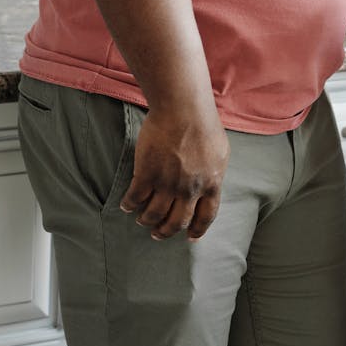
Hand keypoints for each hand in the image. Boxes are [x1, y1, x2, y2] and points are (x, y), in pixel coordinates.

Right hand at [120, 101, 229, 240]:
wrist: (183, 108)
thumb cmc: (203, 124)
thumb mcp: (219, 152)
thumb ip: (213, 172)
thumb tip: (210, 184)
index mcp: (211, 183)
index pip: (206, 216)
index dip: (197, 230)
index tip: (190, 237)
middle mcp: (190, 190)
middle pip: (177, 222)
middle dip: (166, 231)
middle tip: (158, 233)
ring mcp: (168, 184)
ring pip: (153, 215)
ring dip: (146, 220)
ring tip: (141, 219)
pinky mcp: (147, 174)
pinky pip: (135, 199)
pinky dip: (129, 204)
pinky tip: (126, 204)